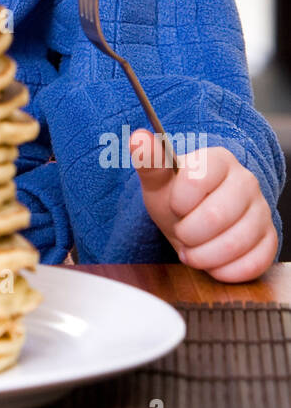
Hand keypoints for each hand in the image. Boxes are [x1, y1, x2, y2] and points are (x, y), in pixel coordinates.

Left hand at [130, 129, 277, 281]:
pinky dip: (224, 270)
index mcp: (219, 160)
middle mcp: (246, 181)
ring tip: (192, 250)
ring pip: (235, 244)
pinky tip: (212, 262)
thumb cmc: (176, 198)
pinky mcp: (269, 239)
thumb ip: (148, 161)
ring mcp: (262, 211)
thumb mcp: (157, 181)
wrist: (193, 220)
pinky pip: (253, 263)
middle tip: (182, 233)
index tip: (175, 206)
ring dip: (203, 256)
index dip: (178, 202)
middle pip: (216, 217)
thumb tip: (139, 138)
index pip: (197, 181)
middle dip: (188, 233)